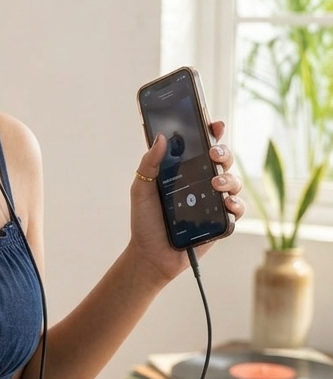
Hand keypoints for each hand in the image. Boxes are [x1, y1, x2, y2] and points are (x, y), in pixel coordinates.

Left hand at [128, 121, 244, 283]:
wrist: (150, 255)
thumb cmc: (145, 221)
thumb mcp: (141, 189)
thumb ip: (149, 164)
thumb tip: (160, 138)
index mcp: (184, 171)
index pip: (201, 147)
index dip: (211, 132)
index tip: (214, 124)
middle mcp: (201, 183)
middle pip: (222, 160)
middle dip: (223, 152)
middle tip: (214, 154)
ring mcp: (213, 201)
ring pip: (233, 182)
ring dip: (229, 179)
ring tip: (215, 183)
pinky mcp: (220, 221)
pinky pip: (237, 209)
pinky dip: (235, 204)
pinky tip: (226, 203)